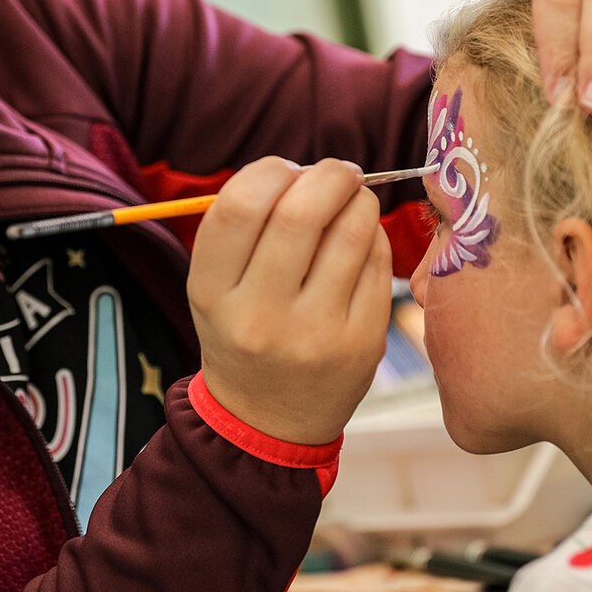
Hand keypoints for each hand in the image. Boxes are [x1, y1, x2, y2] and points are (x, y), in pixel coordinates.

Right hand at [187, 157, 392, 444]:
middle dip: (328, 174)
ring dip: (359, 199)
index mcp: (213, 294)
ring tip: (352, 201)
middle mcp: (260, 316)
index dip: (271, 171)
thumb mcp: (216, 287)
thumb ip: (246, 226)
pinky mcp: (362, 342)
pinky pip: (379, 261)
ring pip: (352, 231)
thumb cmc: (243, 330)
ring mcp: (316, 333)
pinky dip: (374, 235)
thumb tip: (307, 169)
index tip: (286, 172)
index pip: (238, 206)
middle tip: (337, 173)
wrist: (267, 421)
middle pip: (301, 212)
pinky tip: (361, 242)